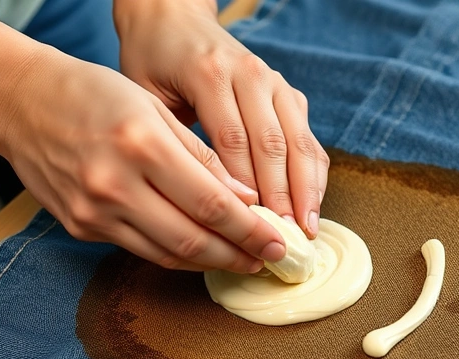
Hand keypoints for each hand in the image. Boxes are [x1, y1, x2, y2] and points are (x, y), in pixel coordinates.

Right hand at [0, 46, 286, 272]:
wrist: (21, 103)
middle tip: (268, 259)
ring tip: (243, 260)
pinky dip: (177, 255)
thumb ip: (203, 157)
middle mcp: (115, 184)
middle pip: (193, 239)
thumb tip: (247, 201)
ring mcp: (94, 212)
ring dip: (211, 262)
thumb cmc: (95, 95)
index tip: (279, 242)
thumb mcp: (156, 110)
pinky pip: (141, 250)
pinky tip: (202, 251)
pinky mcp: (81, 228)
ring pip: (168, 254)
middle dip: (239, 255)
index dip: (251, 230)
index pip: (211, 203)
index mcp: (141, 145)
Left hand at [115, 0, 328, 237]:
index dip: (247, 187)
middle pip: (274, 143)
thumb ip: (173, 141)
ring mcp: (274, 82)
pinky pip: (306, 136)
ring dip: (306, 189)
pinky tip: (312, 205)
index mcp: (210, 74)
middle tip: (284, 237)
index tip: (250, 227)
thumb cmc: (152, 62)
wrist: (173, 18)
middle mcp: (250, 74)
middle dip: (283, 196)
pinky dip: (313, 173)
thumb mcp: (145, 96)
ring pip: (298, 141)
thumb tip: (204, 201)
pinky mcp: (287, 92)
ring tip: (306, 228)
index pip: (234, 139)